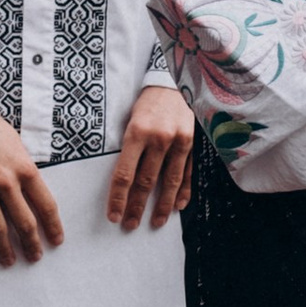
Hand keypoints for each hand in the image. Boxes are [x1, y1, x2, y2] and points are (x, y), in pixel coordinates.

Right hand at [0, 84, 63, 267]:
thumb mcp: (17, 145)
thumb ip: (25, 170)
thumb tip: (31, 192)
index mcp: (26, 168)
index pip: (46, 205)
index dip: (53, 226)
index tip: (57, 240)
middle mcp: (6, 181)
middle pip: (24, 222)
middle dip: (32, 244)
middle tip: (36, 257)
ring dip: (5, 248)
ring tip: (10, 261)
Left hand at [106, 81, 195, 231]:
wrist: (173, 81)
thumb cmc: (146, 102)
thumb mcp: (130, 119)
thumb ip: (128, 147)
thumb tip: (120, 179)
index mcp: (137, 132)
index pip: (124, 173)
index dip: (118, 197)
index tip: (113, 215)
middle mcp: (159, 139)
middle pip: (146, 181)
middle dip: (136, 206)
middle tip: (129, 225)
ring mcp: (178, 142)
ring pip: (169, 181)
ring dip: (161, 205)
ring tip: (155, 222)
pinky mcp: (192, 143)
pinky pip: (187, 172)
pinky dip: (183, 191)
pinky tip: (178, 206)